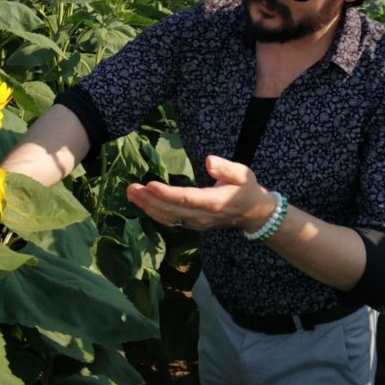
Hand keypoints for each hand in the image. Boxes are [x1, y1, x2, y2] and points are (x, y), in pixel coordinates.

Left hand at [126, 155, 275, 231]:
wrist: (253, 214)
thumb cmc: (247, 189)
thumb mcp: (243, 174)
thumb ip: (226, 168)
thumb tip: (209, 160)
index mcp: (215, 202)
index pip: (186, 199)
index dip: (167, 194)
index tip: (150, 185)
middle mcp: (202, 216)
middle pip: (171, 210)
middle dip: (149, 200)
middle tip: (131, 188)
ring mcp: (196, 223)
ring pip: (168, 218)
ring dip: (147, 207)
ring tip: (131, 193)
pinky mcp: (192, 224)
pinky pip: (170, 220)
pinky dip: (154, 212)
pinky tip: (143, 203)